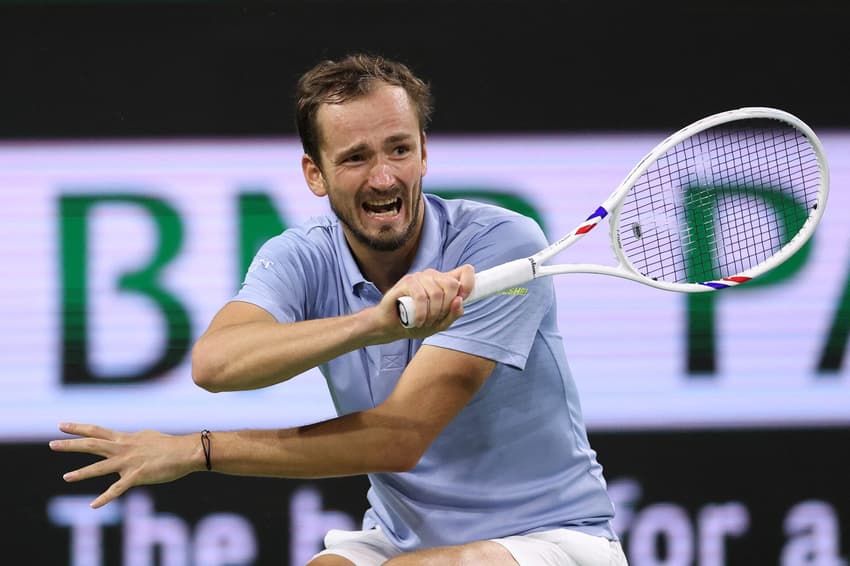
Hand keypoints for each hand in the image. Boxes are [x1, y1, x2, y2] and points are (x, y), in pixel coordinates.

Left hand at [49, 422, 201, 508]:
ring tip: (67, 477)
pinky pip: (117, 489)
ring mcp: (129, 462)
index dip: (78, 428)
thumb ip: (134, 440)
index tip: (61, 425)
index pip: (97, 431)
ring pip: (101, 467)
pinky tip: (93, 505)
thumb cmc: (170, 445)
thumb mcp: (147, 437)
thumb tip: (129, 439)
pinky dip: (105, 498)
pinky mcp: (137, 476)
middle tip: (52, 444)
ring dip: (82, 473)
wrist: (185, 451)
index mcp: (125, 439)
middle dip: (71, 444)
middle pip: (93, 445)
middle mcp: (123, 448)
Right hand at [377, 264, 474, 337]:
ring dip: (432, 314)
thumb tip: (459, 301)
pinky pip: (421, 297)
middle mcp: (433, 276)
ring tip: (424, 322)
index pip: (465, 271)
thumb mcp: (440, 324)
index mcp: (444, 282)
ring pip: (436, 293)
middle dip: (446, 307)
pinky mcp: (407, 281)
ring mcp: (420, 277)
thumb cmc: (417, 323)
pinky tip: (417, 321)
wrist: (392, 326)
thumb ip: (453, 314)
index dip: (469, 283)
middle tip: (435, 319)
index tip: (462, 299)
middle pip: (452, 285)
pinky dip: (421, 313)